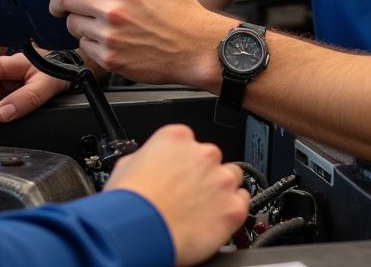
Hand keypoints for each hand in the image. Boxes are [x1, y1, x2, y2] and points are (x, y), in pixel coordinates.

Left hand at [46, 0, 222, 87]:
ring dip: (76, 17)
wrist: (196, 48)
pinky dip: (89, 39)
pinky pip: (83, 45)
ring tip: (95, 16)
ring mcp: (109, 37)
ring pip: (71, 23)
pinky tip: (107, 35)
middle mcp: (112, 10)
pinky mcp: (109, 60)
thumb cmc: (179, 8)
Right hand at [106, 124, 248, 265]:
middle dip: (203, 175)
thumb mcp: (126, 166)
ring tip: (204, 208)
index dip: (184, 162)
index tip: (180, 174)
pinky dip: (233, 210)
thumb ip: (146, 158)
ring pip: (232, 177)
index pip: (190, 143)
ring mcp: (221, 179)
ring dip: (221, 190)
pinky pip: (244, 202)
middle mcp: (203, 153)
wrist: (139, 232)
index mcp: (177, 137)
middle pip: (212, 159)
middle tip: (189, 195)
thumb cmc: (130, 203)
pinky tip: (218, 219)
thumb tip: (147, 164)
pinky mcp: (232, 207)